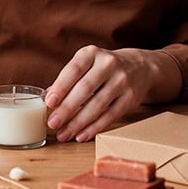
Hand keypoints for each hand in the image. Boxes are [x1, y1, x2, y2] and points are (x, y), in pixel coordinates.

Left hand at [44, 46, 177, 141]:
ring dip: (79, 122)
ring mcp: (122, 81)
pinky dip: (94, 127)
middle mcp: (108, 64)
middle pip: (85, 89)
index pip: (74, 69)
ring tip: (64, 134)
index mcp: (92, 53)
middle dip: (67, 109)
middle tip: (53, 124)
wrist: (140, 67)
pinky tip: (82, 135)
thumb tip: (47, 98)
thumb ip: (68, 79)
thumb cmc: (103, 68)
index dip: (61, 86)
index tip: (49, 102)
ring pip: (98, 105)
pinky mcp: (131, 98)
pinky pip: (110, 115)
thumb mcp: (86, 64)